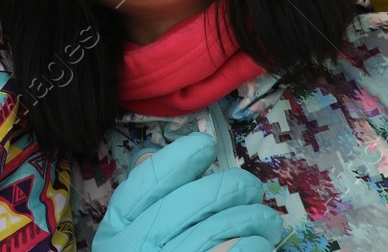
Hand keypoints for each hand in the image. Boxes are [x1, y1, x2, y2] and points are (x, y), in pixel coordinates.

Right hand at [93, 133, 281, 251]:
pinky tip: (261, 242)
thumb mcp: (126, 231)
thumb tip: (151, 155)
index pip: (150, 180)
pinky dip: (254, 245)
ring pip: (223, 228)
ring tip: (267, 219)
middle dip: (234, 186)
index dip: (181, 158)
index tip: (206, 146)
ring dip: (254, 217)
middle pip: (196, 200)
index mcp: (120, 224)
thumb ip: (139, 198)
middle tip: (251, 187)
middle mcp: (139, 245)